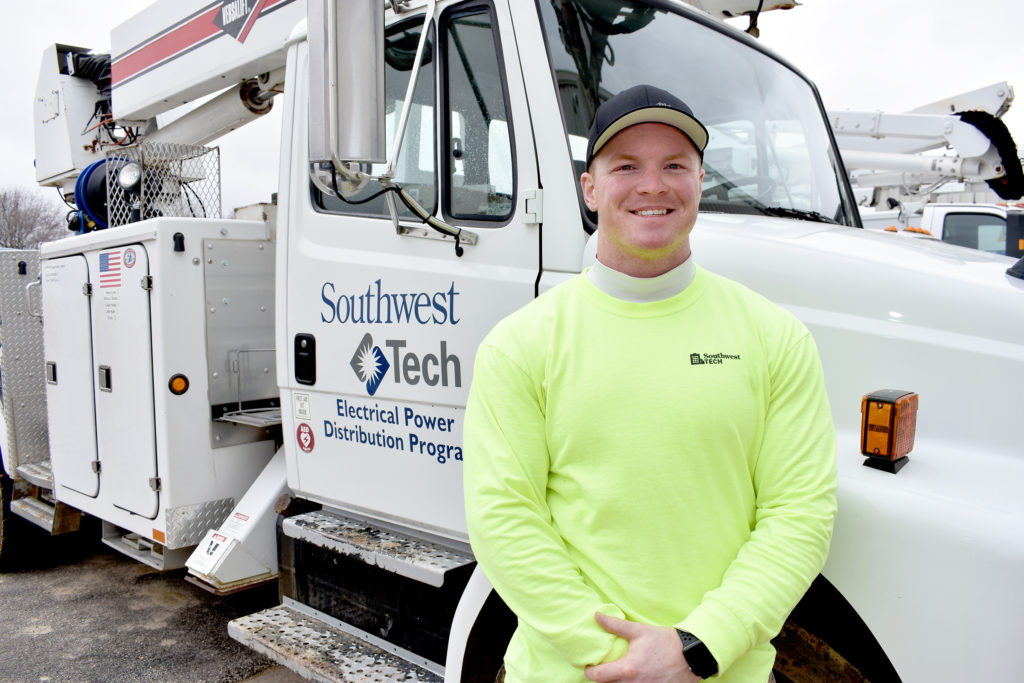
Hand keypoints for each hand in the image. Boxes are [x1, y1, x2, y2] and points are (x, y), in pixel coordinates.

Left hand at [584, 613, 701, 682]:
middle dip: (606, 678)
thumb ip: (615, 625)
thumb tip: (597, 616)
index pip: (597, 677)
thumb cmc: (664, 642)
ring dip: (620, 682)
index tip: (591, 666)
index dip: (590, 671)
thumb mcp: (639, 631)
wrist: (692, 655)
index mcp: (628, 670)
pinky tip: (637, 677)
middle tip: (608, 668)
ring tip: (624, 672)